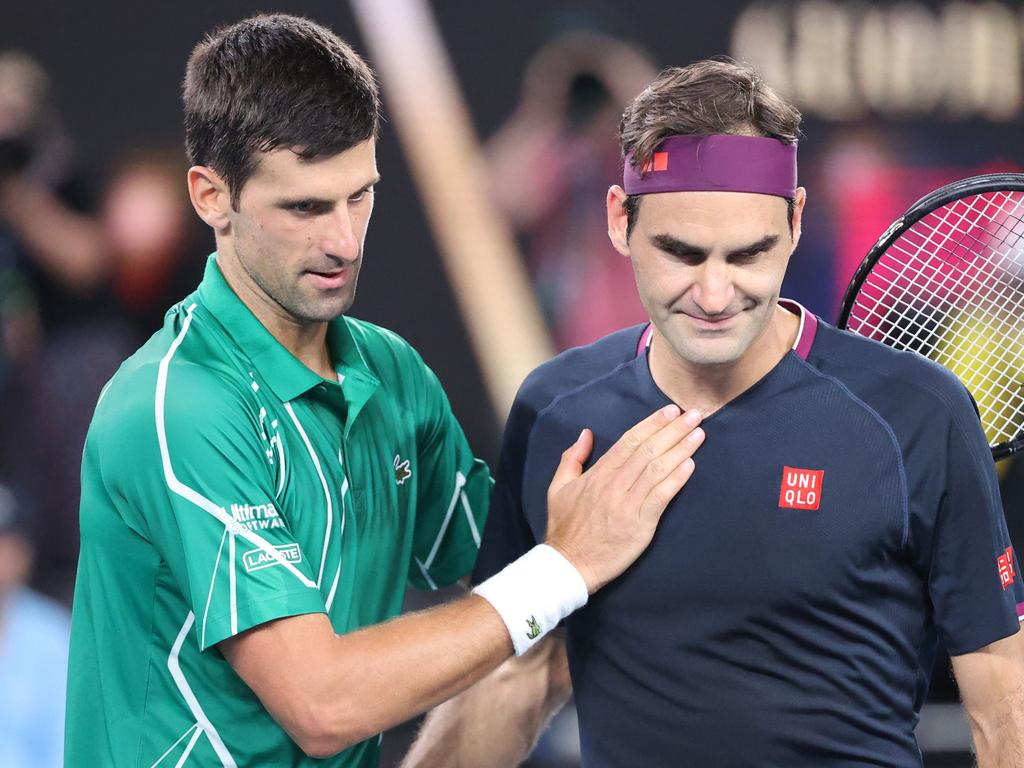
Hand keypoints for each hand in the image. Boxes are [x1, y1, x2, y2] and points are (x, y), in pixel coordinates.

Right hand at [544, 405, 702, 592]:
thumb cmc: (565, 527)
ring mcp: (628, 505)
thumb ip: (571, 458)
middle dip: (673, 430)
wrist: (569, 564)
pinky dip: (676, 479)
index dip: (652, 424)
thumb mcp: (558, 487)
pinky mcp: (640, 525)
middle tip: (694, 414)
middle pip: (648, 450)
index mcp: (598, 474)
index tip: (670, 411)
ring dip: (680, 449)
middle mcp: (614, 485)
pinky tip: (690, 465)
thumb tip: (586, 434)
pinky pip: (661, 497)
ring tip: (699, 434)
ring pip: (657, 469)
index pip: (629, 441)